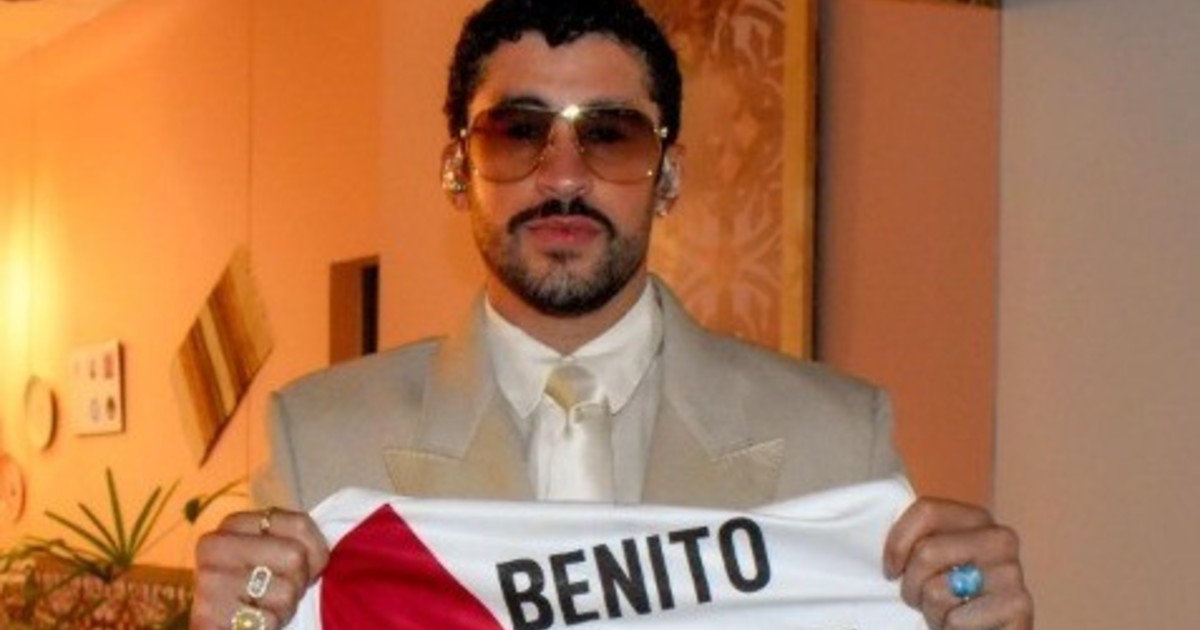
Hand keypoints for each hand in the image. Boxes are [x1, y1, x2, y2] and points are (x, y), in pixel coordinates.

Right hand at [191, 508, 328, 628]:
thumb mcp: (273, 556)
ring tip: (264, 609)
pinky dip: (270, 626)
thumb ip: (297, 542)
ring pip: (286, 592)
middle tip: (279, 594)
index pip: (300, 525)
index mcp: (234, 524)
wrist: (214, 629)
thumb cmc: (252, 591)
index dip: (315, 553)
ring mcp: (208, 580)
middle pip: (295, 557)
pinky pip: (269, 621)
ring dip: (284, 609)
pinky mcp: (207, 615)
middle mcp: (215, 545)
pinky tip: (252, 624)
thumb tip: (320, 557)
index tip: (303, 568)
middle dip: (298, 583)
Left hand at [884, 498, 1033, 628]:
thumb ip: (917, 540)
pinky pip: (957, 619)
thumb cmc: (950, 599)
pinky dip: (950, 628)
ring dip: (932, 611)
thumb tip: (883, 532)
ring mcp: (1012, 572)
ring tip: (947, 613)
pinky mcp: (1019, 607)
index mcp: (976, 519)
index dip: (897, 543)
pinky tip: (964, 627)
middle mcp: (1000, 538)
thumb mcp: (930, 563)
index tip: (891, 570)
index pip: (926, 510)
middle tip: (920, 599)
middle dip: (911, 585)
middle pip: (927, 551)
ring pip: (938, 589)